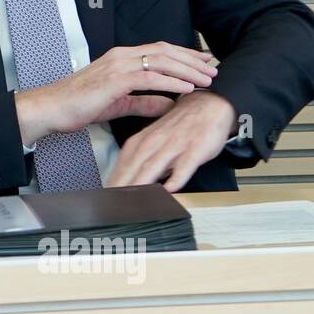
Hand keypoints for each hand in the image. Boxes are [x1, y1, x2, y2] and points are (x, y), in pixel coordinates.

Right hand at [15, 42, 216, 144]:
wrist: (52, 108)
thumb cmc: (77, 104)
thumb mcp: (118, 103)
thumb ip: (144, 101)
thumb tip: (169, 103)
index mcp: (121, 58)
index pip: (159, 51)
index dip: (184, 55)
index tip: (203, 61)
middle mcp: (121, 56)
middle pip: (165, 51)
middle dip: (192, 60)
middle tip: (213, 68)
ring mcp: (118, 66)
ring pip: (161, 62)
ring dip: (187, 70)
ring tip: (207, 79)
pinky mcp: (115, 80)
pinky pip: (150, 78)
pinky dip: (171, 82)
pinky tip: (186, 88)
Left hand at [108, 90, 236, 191]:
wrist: (207, 104)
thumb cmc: (180, 126)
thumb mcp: (154, 140)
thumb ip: (142, 161)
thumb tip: (128, 183)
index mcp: (141, 142)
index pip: (121, 167)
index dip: (112, 185)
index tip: (105, 201)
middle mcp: (153, 143)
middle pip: (133, 170)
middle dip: (121, 189)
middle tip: (114, 208)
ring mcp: (174, 147)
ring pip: (153, 168)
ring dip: (142, 186)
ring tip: (134, 203)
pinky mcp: (194, 150)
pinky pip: (184, 166)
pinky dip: (176, 178)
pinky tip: (170, 190)